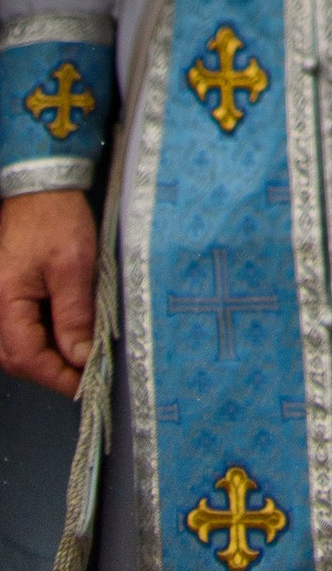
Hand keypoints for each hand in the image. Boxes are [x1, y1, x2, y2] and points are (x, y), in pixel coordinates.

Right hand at [0, 189, 97, 395]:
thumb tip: (80, 358)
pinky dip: (43, 337)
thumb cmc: (55, 218)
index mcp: (6, 302)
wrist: (41, 184)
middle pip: (17, 357)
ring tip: (81, 356)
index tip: (85, 385)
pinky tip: (67, 334)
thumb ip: (74, 315)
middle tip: (86, 375)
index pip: (27, 358)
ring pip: (17, 346)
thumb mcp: (74, 265)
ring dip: (47, 356)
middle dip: (52, 371)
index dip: (57, 376)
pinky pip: (20, 327)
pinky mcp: (8, 294)